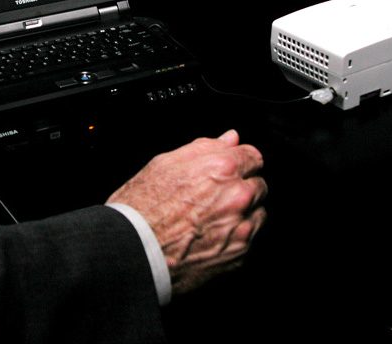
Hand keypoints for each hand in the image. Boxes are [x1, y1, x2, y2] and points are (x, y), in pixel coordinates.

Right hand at [107, 129, 266, 295]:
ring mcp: (240, 228)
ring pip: (258, 211)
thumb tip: (229, 138)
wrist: (133, 253)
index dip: (240, 160)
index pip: (253, 156)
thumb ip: (204, 148)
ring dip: (244, 211)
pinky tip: (213, 234)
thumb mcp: (164, 164)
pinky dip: (239, 234)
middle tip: (214, 195)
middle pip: (258, 184)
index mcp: (222, 168)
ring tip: (212, 217)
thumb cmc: (142, 209)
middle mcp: (237, 197)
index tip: (231, 167)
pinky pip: (252, 238)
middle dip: (242, 185)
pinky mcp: (239, 254)